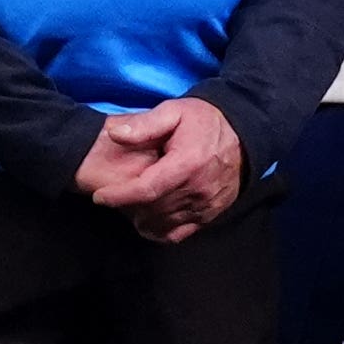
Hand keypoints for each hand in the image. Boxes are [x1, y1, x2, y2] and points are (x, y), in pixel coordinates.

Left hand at [79, 94, 246, 238]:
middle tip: (113, 197)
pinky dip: (160, 230)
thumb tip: (114, 133)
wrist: (244, 132)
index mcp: (187, 163)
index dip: (119, 196)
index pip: (145, 189)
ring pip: (164, 223)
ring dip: (141, 218)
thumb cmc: (204, 120)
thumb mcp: (174, 111)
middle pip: (152, 209)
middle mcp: (198, 189)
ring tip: (129, 206)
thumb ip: (144, 124)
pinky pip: (180, 232)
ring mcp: (206, 205)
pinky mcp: (211, 214)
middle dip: (127, 206)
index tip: (100, 197)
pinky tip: (148, 220)